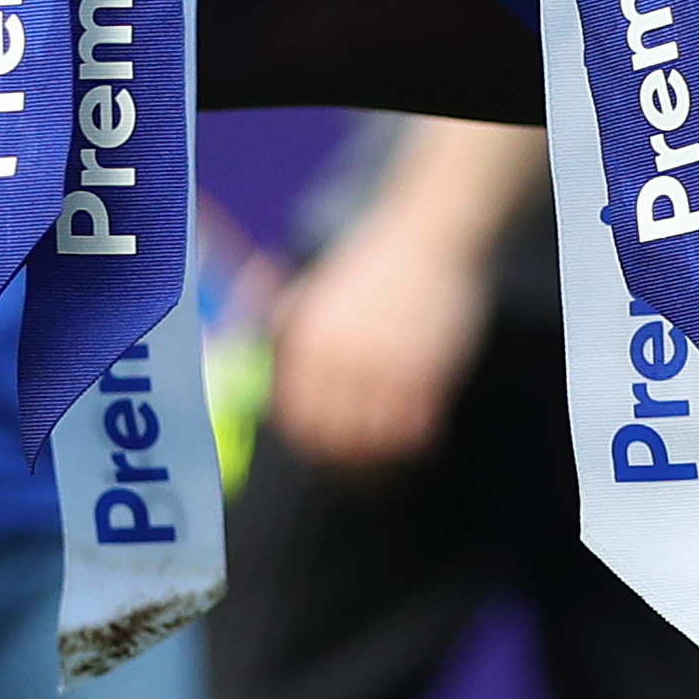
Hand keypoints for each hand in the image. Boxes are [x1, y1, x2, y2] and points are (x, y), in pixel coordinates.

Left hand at [269, 210, 495, 471]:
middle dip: (347, 457)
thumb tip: (268, 366)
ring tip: (393, 446)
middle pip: (336, 436)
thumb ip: (289, 326)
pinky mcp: (426, 371)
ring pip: (377, 439)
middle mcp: (342, 359)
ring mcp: (385, 367)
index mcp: (309, 342)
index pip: (299, 416)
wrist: (429, 237)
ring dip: (385, 450)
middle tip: (362, 461)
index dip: (311, 441)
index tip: (325, 449)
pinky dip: (416, 435)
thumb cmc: (373, 262)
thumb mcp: (314, 288)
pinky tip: (422, 425)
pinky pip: (416, 426)